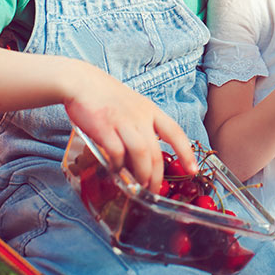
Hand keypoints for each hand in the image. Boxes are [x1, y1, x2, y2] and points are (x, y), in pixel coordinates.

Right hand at [62, 61, 197, 193]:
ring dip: (142, 174)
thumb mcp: (133, 106)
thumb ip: (141, 126)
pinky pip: (116, 151)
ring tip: (139, 187)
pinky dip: (118, 165)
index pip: (175, 133)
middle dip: (157, 176)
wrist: (81, 82)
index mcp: (151, 111)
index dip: (186, 153)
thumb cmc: (106, 96)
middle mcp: (140, 117)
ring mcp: (123, 122)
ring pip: (141, 153)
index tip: (193, 171)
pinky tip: (116, 172)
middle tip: (154, 191)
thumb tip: (145, 154)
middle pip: (156, 151)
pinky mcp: (104, 127)